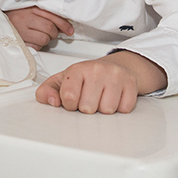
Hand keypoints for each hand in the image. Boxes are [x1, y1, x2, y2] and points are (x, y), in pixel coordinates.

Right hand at [6, 6, 73, 49]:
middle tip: (50, 32)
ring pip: (44, 39)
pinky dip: (37, 45)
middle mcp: (26, 18)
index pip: (52, 16)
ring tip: (39, 35)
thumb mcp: (32, 8)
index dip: (64, 24)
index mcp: (31, 7)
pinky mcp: (18, 41)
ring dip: (45, 40)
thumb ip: (47, 14)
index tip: (70, 30)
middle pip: (50, 28)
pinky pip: (35, 47)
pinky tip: (32, 40)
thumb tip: (65, 27)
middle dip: (53, 33)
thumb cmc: (18, 13)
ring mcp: (21, 30)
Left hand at [36, 50, 166, 113]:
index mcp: (77, 69)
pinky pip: (124, 109)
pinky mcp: (131, 83)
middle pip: (88, 108)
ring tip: (101, 98)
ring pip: (107, 110)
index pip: (69, 98)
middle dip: (87, 108)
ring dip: (103, 109)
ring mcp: (115, 75)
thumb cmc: (85, 78)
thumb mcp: (61, 81)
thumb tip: (51, 101)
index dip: (70, 105)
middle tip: (89, 98)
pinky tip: (114, 98)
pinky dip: (119, 108)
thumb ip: (46, 91)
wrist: (113, 67)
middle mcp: (96, 70)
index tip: (73, 99)